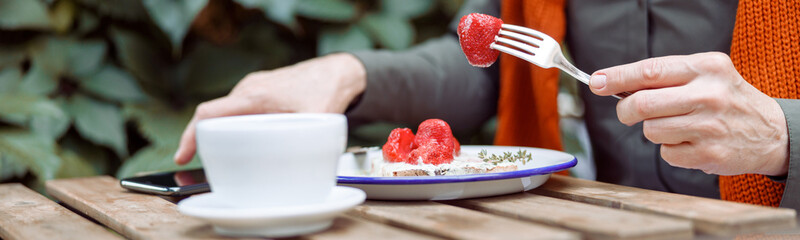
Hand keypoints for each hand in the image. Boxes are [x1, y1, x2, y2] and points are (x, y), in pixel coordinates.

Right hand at [173, 53, 366, 164]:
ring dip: (219, 132)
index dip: (191, 135)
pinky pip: (238, 109)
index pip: (209, 113)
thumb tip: (290, 172)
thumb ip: (300, 144)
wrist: (336, 73)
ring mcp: (252, 87)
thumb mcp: (315, 123)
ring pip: (226, 112)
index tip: (183, 156)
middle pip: (212, 115)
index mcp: (254, 96)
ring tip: (220, 156)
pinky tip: (242, 141)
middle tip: (199, 164)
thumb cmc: (325, 93)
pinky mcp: (259, 90)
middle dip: (201, 139)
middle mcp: (248, 88)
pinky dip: (233, 124)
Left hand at [589, 52, 788, 175]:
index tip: (596, 82)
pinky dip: (670, 149)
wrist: (771, 132)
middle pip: (642, 104)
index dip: (617, 78)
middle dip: (625, 110)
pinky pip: (666, 153)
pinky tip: (690, 142)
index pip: (650, 71)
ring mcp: (709, 126)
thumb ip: (664, 77)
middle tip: (627, 113)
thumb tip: (613, 84)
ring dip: (653, 130)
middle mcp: (709, 95)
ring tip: (675, 126)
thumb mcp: (705, 75)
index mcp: (706, 68)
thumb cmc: (726, 100)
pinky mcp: (709, 154)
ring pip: (651, 131)